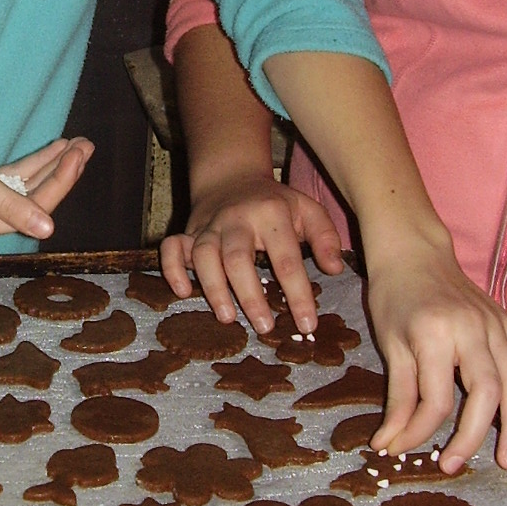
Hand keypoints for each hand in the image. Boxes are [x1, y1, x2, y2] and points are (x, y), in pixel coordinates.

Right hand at [0, 110, 92, 244]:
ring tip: (79, 143)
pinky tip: (53, 148)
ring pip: (24, 186)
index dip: (60, 181)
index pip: (33, 209)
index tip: (79, 154)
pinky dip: (31, 163)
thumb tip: (47, 230)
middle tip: (87, 144)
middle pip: (32, 199)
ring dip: (50, 164)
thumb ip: (10, 205)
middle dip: (62, 172)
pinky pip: (10, 178)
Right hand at [160, 174, 344, 335]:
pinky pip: (171, 247)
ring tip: (227, 317)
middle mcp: (237, 219)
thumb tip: (334, 269)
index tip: (308, 324)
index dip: (298, 294)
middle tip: (264, 327)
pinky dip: (172, 269)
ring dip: (213, 287)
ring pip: (203, 255)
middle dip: (250, 295)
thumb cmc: (275, 203)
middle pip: (238, 258)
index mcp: (272, 214)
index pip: (287, 258)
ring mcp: (209, 225)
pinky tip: (182, 292)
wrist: (232, 178)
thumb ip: (325, 237)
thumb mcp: (307, 209)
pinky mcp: (188, 231)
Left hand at [365, 237, 506, 472]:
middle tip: (454, 465)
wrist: (414, 253)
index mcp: (435, 334)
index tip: (400, 449)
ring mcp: (496, 324)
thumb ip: (397, 398)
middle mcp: (473, 329)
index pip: (436, 398)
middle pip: (486, 392)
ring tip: (505, 459)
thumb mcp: (389, 346)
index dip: (418, 431)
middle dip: (473, 435)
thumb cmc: (395, 298)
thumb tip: (389, 444)